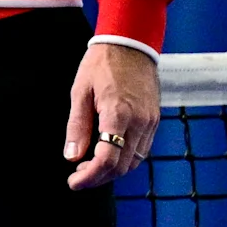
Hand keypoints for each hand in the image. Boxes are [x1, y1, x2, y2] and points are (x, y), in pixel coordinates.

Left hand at [64, 39, 161, 189]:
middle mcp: (140, 122)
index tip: (74, 182)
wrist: (131, 44)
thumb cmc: (101, 64)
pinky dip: (125, 158)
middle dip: (99, 177)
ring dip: (113, 170)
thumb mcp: (80, 92)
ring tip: (90, 168)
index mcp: (119, 114)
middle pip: (122, 166)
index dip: (90, 176)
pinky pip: (142, 148)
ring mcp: (151, 121)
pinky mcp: (155, 119)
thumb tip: (72, 156)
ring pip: (134, 160)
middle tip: (78, 177)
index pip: (108, 159)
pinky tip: (108, 154)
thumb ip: (77, 126)